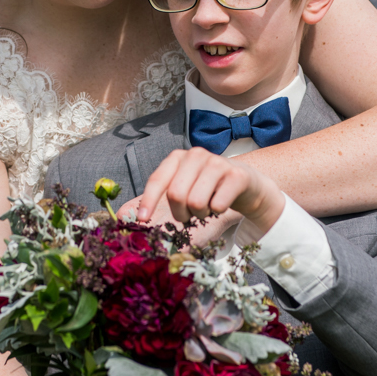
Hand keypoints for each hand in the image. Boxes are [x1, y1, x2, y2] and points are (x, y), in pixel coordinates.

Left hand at [138, 148, 284, 234]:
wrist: (246, 184)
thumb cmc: (208, 189)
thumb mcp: (184, 187)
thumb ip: (162, 196)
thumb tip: (130, 216)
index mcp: (178, 157)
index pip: (158, 179)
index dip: (148, 200)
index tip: (142, 220)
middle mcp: (196, 155)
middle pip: (176, 195)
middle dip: (180, 213)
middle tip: (188, 215)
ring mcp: (217, 163)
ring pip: (196, 202)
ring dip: (200, 214)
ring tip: (207, 208)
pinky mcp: (236, 175)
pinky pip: (218, 205)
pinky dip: (218, 212)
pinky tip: (222, 203)